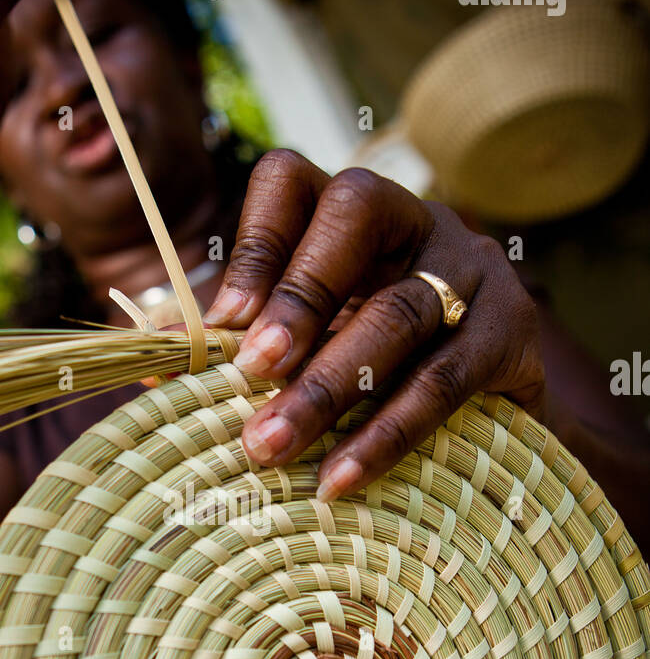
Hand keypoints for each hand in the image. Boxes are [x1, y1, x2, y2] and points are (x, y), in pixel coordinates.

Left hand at [203, 151, 546, 501]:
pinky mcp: (512, 336)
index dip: (255, 242)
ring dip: (328, 385)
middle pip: (353, 223)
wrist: (501, 419)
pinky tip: (340, 477)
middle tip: (248, 374)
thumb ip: (235, 343)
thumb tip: (146, 361)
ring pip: (399, 311)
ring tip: (269, 446)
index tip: (222, 323)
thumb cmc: (380, 371)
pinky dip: (384, 433)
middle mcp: (419, 222)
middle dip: (296, 299)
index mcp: (355, 212)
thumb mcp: (312, 343)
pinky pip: (445, 381)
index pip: (295, 181)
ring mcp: (473, 271)